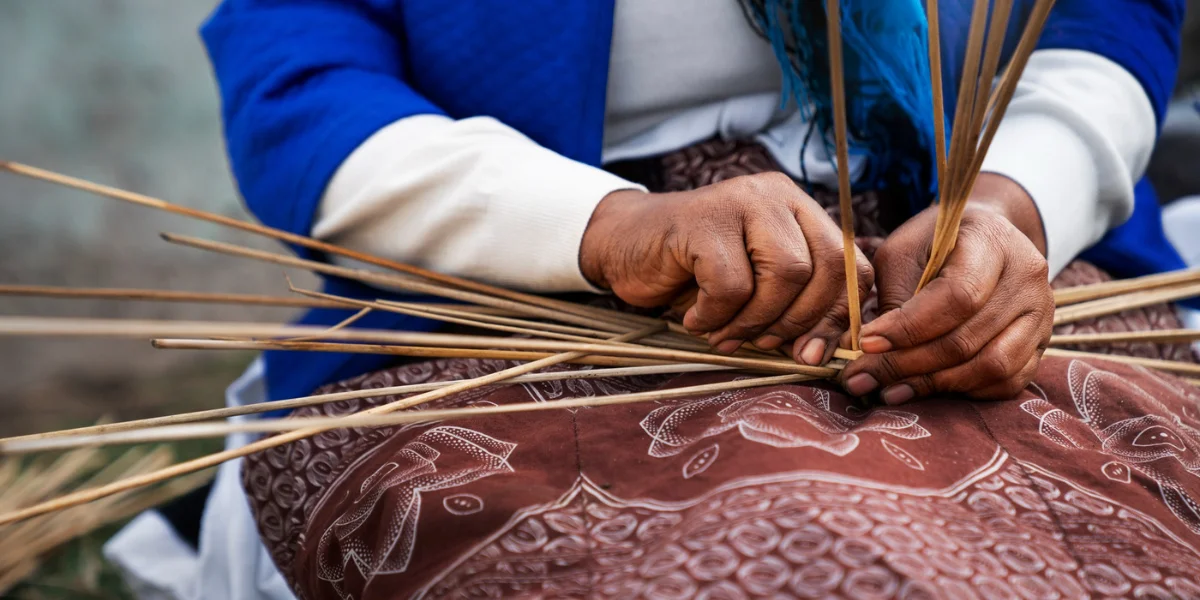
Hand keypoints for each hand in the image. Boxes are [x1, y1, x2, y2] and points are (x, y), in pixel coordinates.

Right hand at [580, 172, 872, 362]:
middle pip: (826, 267)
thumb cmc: (690, 271)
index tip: (813, 350)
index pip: (849, 262)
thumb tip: (821, 353)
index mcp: (799, 209)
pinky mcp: (703, 220)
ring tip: (725, 334)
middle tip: (768, 346)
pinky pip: (731, 284)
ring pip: (786, 274)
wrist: (622, 245)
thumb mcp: (752, 287)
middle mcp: (776, 196)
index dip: (838, 314)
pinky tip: (694, 319)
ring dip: (756, 321)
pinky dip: (714, 316)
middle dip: (801, 321)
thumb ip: (790, 306)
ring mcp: (741, 201)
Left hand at [838, 173, 1053, 401]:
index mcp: (993, 242)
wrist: (986, 240)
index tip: (866, 342)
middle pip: (968, 338)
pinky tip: (927, 390)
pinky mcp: (1041, 343)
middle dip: (907, 364)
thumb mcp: (904, 251)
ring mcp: (1042, 314)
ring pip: (991, 366)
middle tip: (861, 378)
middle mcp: (1027, 278)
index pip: (958, 296)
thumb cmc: (935, 244)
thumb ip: (894, 296)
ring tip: (888, 391)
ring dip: (933, 384)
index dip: (909, 327)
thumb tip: (870, 351)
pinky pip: (1007, 381)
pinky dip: (964, 392)